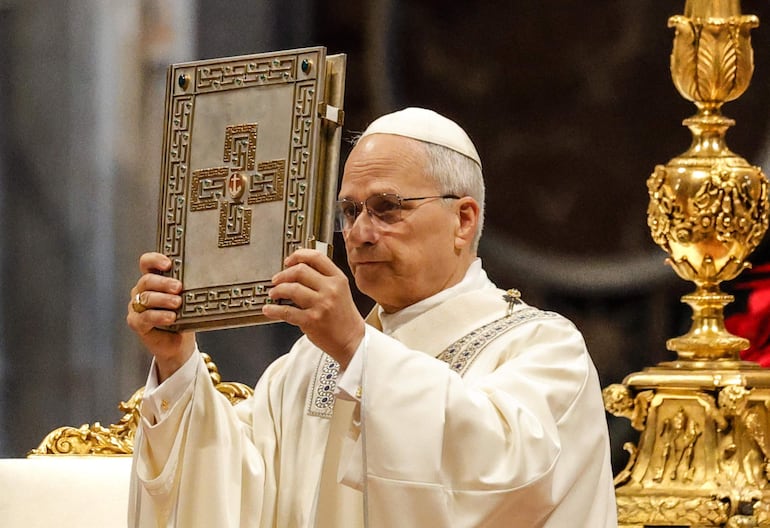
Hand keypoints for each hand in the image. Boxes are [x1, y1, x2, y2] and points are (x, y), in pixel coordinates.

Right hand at [126, 252, 194, 381]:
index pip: (147, 263)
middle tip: (179, 287)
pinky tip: (171, 317)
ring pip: (145, 298)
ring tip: (178, 303)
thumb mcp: (188, 300)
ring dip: (163, 299)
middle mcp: (142, 291)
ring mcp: (137, 307)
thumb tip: (206, 277)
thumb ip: (188, 288)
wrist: (179, 344)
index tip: (169, 264)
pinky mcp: (136, 323)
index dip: (155, 259)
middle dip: (164, 282)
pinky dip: (159, 316)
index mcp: (154, 280)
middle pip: (147, 280)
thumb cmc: (184, 318)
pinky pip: (144, 317)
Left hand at [263, 248, 364, 367]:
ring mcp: (321, 304)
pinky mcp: (311, 320)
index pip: (316, 257)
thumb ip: (324, 280)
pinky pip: (286, 311)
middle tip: (276, 280)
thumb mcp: (341, 292)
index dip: (298, 255)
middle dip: (283, 274)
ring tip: (274, 293)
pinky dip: (273, 310)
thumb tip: (297, 271)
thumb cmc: (345, 319)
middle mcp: (330, 289)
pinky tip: (269, 309)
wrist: (352, 341)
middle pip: (300, 270)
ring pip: (291, 288)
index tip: (289, 260)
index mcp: (338, 279)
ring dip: (277, 290)